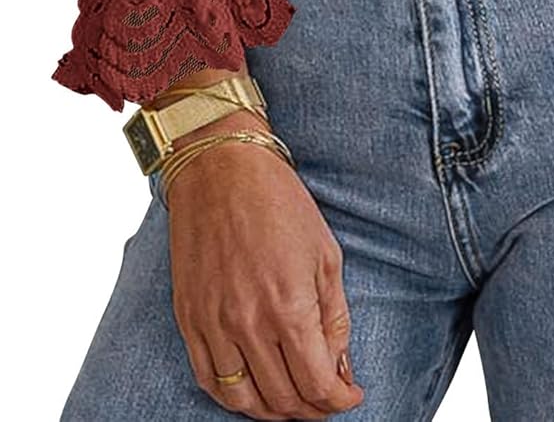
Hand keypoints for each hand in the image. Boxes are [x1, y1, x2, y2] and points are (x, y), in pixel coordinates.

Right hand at [155, 93, 364, 418]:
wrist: (220, 169)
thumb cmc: (279, 203)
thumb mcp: (326, 253)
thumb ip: (334, 316)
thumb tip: (339, 366)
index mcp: (289, 306)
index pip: (317, 384)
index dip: (339, 401)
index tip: (351, 396)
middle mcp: (248, 324)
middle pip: (283, 398)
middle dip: (312, 409)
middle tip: (327, 399)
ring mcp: (213, 325)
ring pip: (244, 400)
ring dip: (274, 410)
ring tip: (294, 400)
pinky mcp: (188, 319)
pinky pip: (209, 380)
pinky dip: (234, 397)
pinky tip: (254, 390)